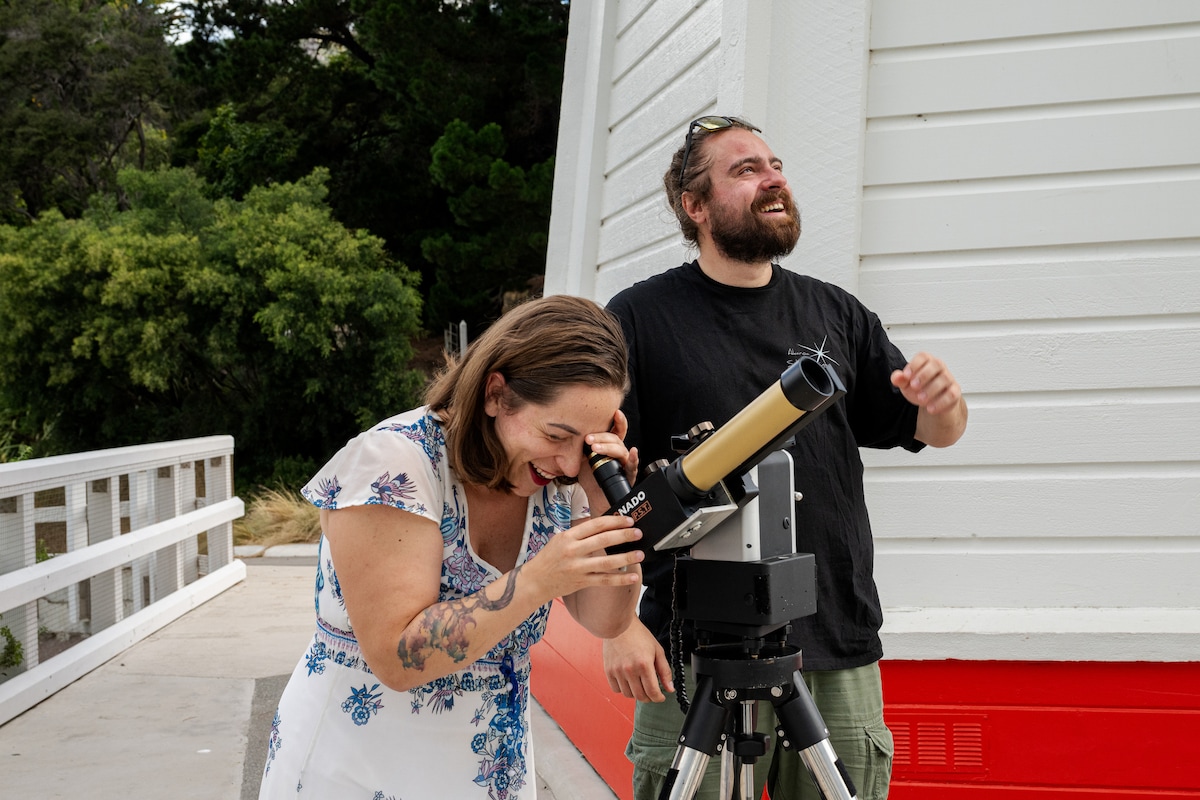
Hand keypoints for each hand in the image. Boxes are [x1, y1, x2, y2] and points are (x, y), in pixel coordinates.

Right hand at [524, 513, 643, 599]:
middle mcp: (573, 551)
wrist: (535, 581)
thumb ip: (580, 534)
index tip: (628, 520)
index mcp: (568, 537)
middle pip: (603, 540)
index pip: (595, 525)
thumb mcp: (560, 539)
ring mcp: (578, 567)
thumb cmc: (549, 559)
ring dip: (626, 557)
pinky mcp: (581, 582)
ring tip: (640, 554)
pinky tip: (632, 577)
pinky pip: (604, 580)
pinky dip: (620, 579)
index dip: (614, 521)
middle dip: (624, 536)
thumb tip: (604, 527)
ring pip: (606, 562)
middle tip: (638, 533)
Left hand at [580, 409, 639, 509]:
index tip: (614, 412)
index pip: (617, 430)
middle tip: (588, 439)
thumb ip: (581, 446)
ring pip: (621, 451)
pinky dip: (633, 459)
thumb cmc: (591, 477)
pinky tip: (632, 452)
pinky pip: (632, 467)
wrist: (595, 497)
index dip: (618, 420)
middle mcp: (619, 452)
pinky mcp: (628, 476)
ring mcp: (624, 463)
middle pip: (616, 439)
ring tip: (595, 448)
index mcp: (610, 445)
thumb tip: (569, 433)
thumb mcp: (582, 457)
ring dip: (608, 447)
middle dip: (602, 437)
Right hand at [603, 617, 674, 702]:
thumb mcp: (657, 651)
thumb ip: (665, 671)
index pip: (652, 692)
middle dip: (649, 697)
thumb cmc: (638, 635)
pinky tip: (628, 682)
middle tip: (651, 692)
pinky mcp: (609, 671)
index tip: (660, 697)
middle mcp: (630, 670)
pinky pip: (616, 689)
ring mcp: (618, 671)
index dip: (658, 698)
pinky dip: (623, 689)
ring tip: (639, 685)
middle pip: (641, 696)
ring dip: (636, 694)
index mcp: (644, 664)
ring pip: (628, 694)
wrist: (619, 625)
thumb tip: (669, 688)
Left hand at [892, 351, 967, 446]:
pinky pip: (952, 394)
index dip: (914, 364)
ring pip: (944, 379)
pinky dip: (941, 402)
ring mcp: (949, 379)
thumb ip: (900, 379)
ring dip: (931, 389)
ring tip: (920, 399)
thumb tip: (896, 377)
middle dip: (924, 375)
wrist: (932, 402)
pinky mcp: (954, 392)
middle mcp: (939, 367)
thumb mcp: (906, 384)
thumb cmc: (919, 387)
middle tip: (913, 386)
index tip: (906, 375)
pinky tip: (930, 408)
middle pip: (936, 364)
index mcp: (926, 361)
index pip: (923, 356)